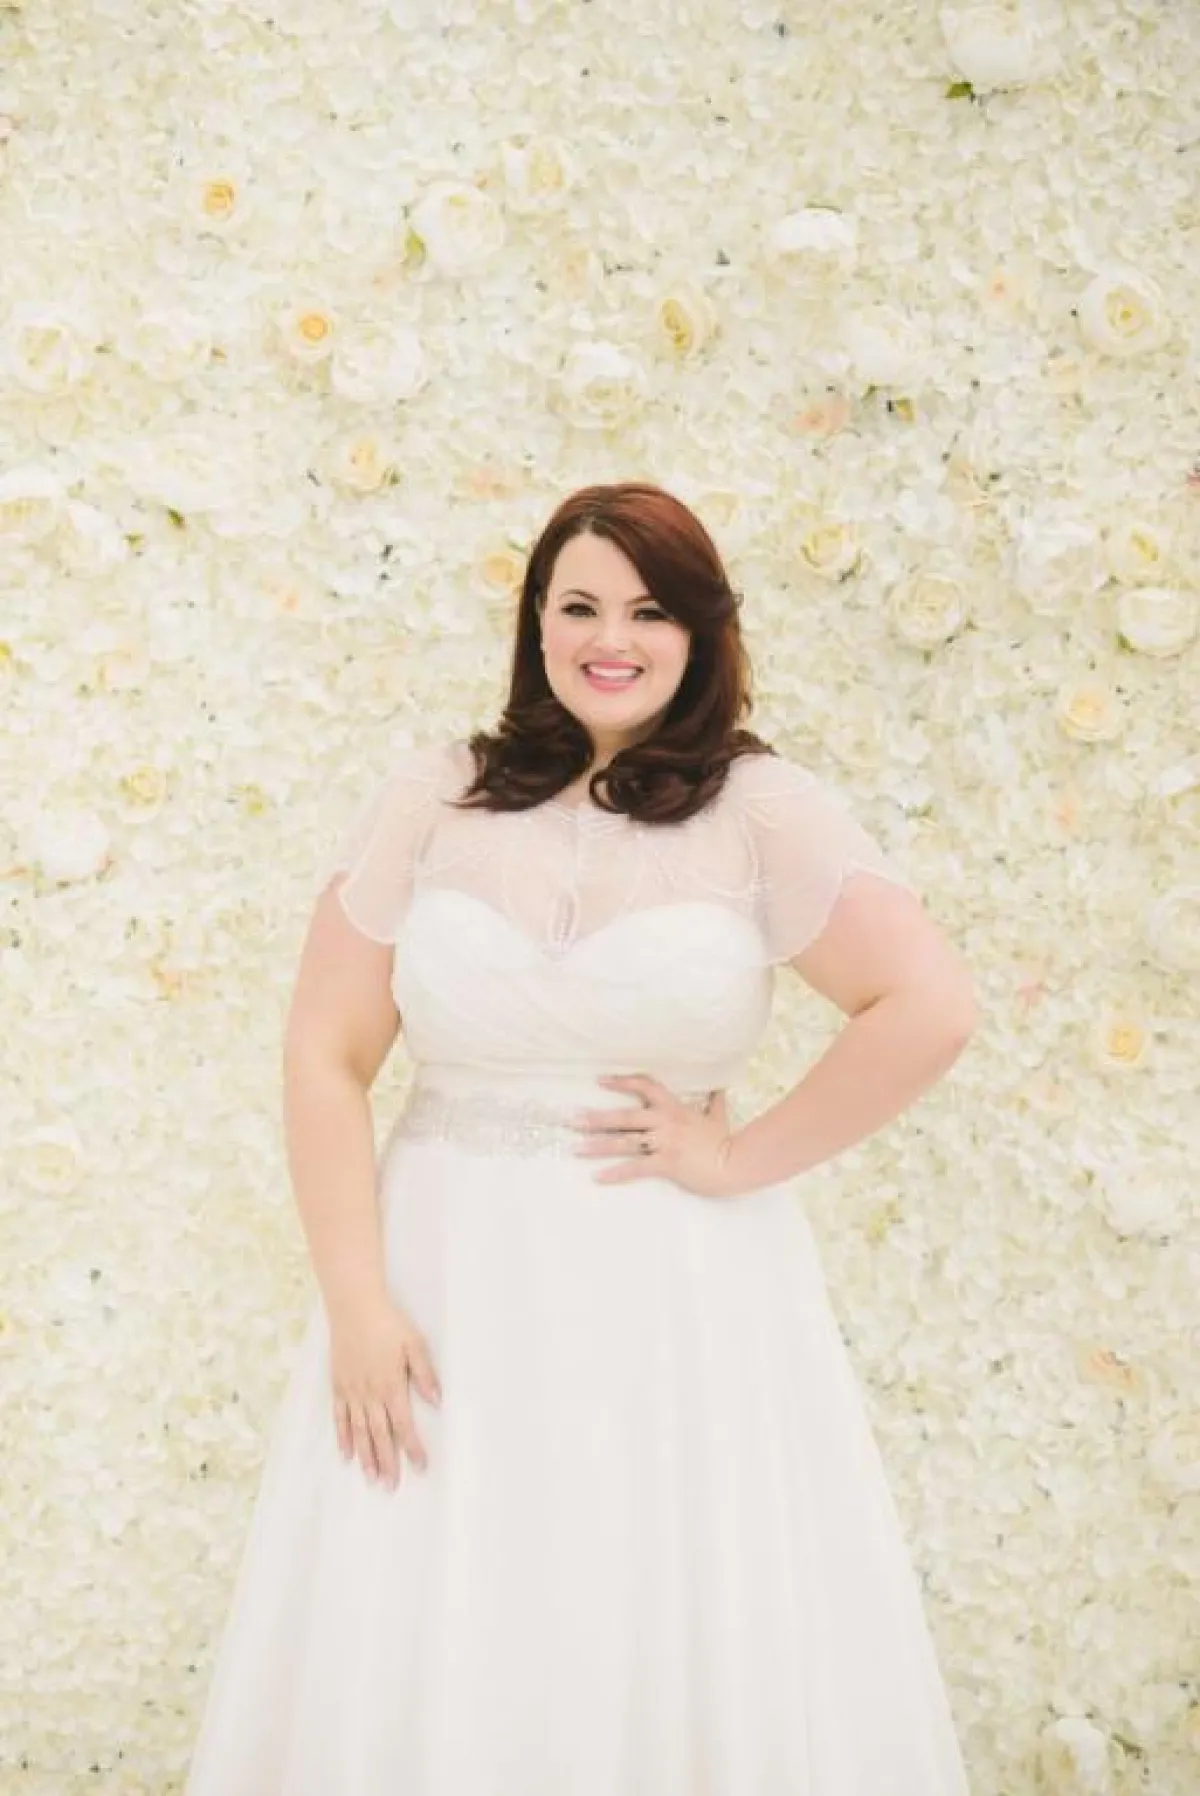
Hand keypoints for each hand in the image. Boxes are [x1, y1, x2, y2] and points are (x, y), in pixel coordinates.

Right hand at [328, 1295, 441, 1488]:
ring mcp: (352, 1392)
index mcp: (391, 1385)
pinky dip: (343, 1437)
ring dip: (366, 1456)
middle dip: (388, 1462)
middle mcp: (370, 1394)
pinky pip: (340, 1418)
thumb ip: (425, 1374)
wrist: (354, 1307)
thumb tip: (436, 1401)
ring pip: (360, 1431)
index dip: (412, 1447)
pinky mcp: (338, 1386)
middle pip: (380, 1435)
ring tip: (371, 1479)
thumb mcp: (414, 1343)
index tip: (420, 1466)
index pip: (404, 1424)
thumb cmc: (388, 1323)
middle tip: (392, 1486)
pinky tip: (346, 1454)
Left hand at [570, 1073, 743, 1199]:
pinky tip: (598, 1177)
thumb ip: (714, 1101)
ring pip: (624, 1142)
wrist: (736, 1161)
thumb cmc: (726, 1140)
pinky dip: (615, 1173)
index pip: (645, 1086)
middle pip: (624, 1116)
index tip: (601, 1081)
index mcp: (674, 1108)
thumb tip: (719, 1087)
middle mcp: (665, 1122)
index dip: (622, 1082)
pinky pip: (636, 1168)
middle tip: (572, 1119)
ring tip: (576, 1147)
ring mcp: (664, 1142)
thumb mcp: (718, 1116)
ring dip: (597, 1145)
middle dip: (596, 1119)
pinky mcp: (666, 1163)